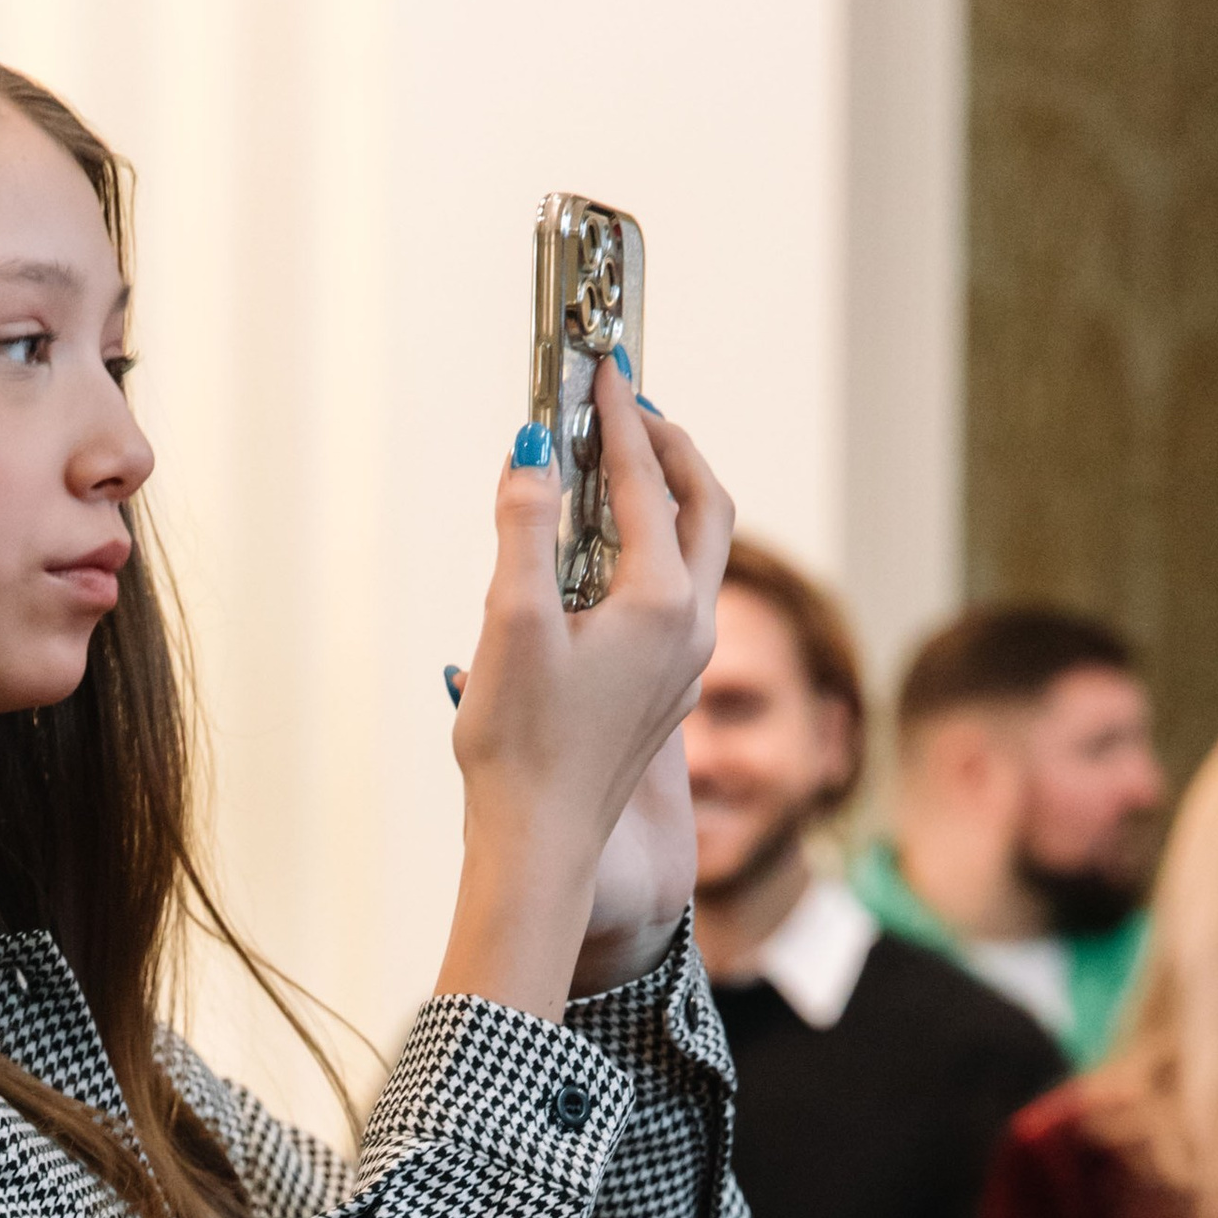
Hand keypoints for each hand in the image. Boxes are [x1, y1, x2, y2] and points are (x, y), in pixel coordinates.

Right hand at [436, 358, 730, 1026]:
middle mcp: (689, 629)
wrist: (541, 847)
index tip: (600, 370)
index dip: (618, 419)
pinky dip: (652, 546)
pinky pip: (676, 593)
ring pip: (697, 552)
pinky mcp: (662, 692)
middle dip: (669, 447)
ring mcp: (683, 664)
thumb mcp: (511, 620)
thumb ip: (525, 526)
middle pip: (706, 506)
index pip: (645, 482)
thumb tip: (534, 451)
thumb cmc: (522, 748)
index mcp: (662, 603)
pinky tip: (604, 551)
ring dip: (664, 496)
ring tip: (616, 464)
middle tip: (627, 406)